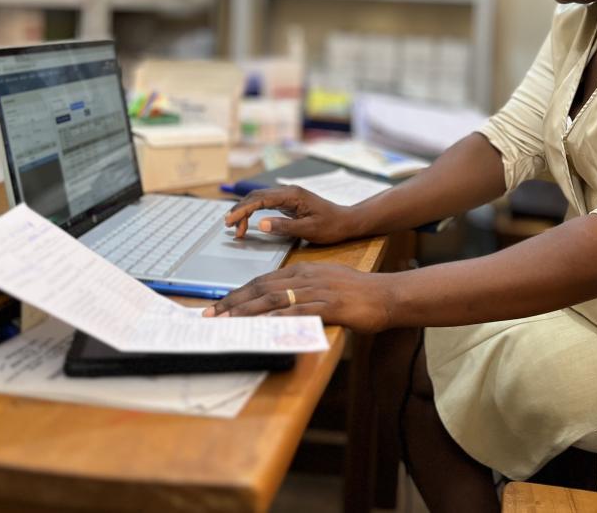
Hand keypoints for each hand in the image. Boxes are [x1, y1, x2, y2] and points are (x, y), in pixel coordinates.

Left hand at [202, 263, 395, 332]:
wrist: (386, 295)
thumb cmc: (357, 293)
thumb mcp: (325, 285)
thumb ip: (302, 292)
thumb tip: (280, 305)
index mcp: (302, 271)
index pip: (262, 281)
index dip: (238, 293)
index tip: (218, 304)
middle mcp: (305, 278)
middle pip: (261, 288)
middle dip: (233, 302)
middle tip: (210, 314)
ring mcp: (317, 291)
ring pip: (275, 299)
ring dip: (247, 311)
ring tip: (227, 321)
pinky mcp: (330, 306)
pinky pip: (300, 312)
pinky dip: (280, 318)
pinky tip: (265, 325)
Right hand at [224, 186, 358, 244]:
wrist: (346, 221)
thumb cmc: (331, 226)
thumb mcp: (309, 230)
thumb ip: (284, 226)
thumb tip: (260, 223)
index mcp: (292, 195)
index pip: (260, 199)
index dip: (243, 210)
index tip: (231, 221)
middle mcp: (288, 192)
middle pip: (256, 196)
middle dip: (240, 210)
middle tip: (229, 227)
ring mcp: (288, 196)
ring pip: (259, 199)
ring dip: (245, 211)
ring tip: (236, 228)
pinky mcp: (288, 202)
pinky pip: (266, 204)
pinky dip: (253, 212)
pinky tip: (248, 222)